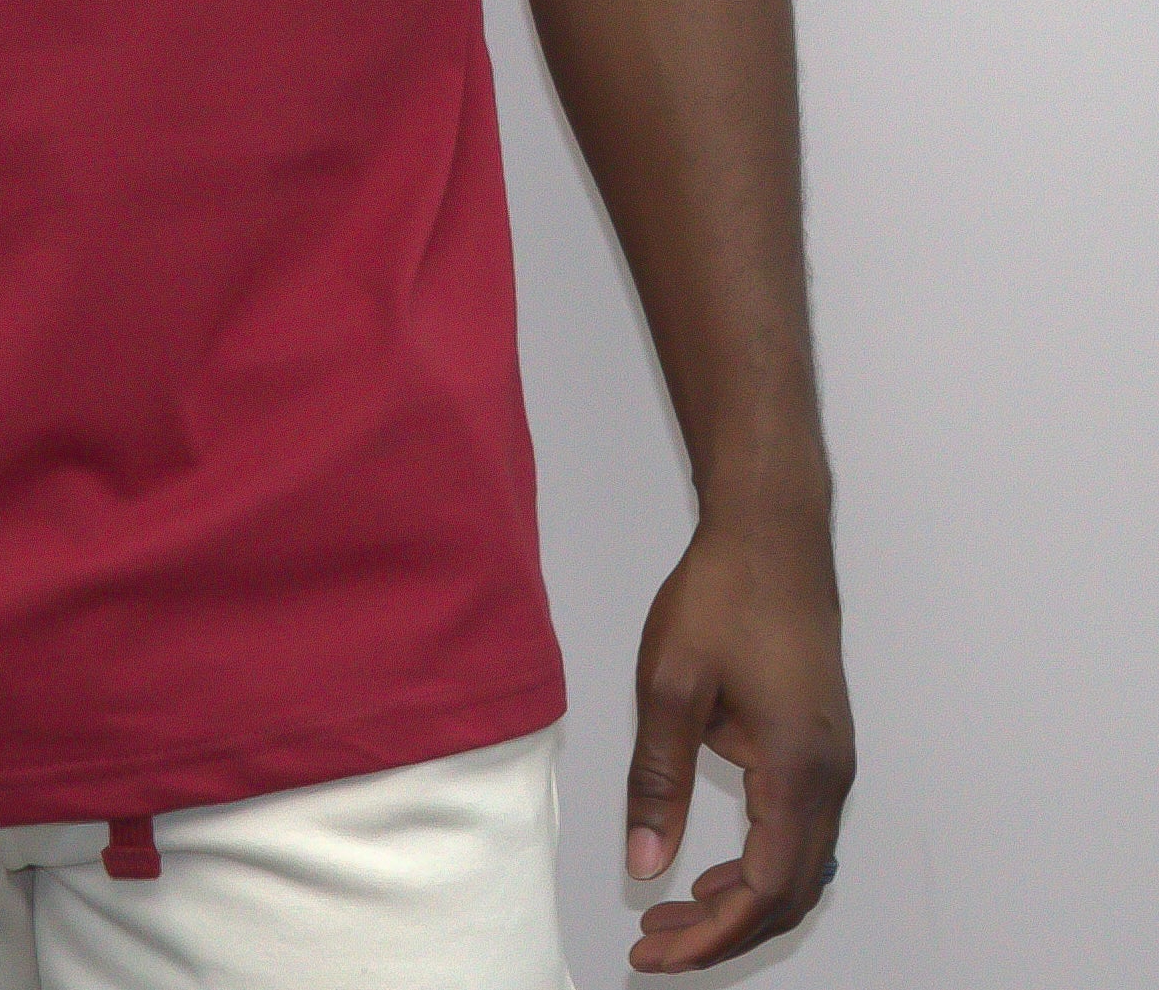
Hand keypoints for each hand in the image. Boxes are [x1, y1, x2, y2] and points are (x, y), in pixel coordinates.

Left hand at [624, 506, 854, 971]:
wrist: (772, 534)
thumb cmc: (723, 596)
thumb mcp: (670, 684)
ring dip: (742, 905)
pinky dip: (760, 868)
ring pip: (800, 870)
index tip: (652, 954)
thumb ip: (658, 778)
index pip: (760, 892)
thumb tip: (645, 864)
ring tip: (673, 917)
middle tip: (654, 945)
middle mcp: (830, 779)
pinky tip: (715, 869)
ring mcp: (834, 764)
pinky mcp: (823, 747)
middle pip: (788, 895)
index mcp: (796, 771)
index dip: (708, 937)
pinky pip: (801, 835)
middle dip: (723, 935)